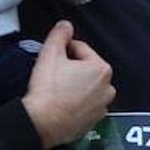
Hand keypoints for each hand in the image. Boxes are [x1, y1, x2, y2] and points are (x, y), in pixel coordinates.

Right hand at [21, 21, 115, 148]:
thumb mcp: (50, 54)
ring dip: (74, 85)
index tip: (52, 58)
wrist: (42, 123)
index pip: (80, 49)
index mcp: (101, 69)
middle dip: (70, 69)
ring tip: (57, 90)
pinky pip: (84, 105)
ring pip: (85, 87)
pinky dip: (75, 102)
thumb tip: (65, 26)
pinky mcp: (92, 121)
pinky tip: (61, 103)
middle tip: (53, 74)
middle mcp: (107, 88)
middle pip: (85, 69)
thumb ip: (59, 35)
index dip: (63, 50)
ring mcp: (101, 107)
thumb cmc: (48, 91)